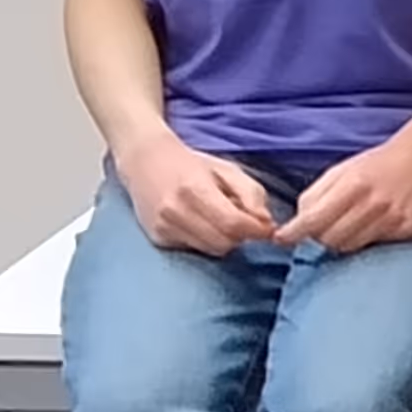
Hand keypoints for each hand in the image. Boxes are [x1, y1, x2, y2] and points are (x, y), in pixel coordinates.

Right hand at [115, 133, 276, 256]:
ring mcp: (164, 227)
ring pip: (210, 250)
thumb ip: (251, 194)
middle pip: (224, 242)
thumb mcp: (227, 169)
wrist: (144, 161)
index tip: (267, 227)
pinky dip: (206, 241)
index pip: (233, 223)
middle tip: (244, 222)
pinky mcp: (158, 238)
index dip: (256, 230)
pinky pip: (194, 249)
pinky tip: (202, 223)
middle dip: (241, 236)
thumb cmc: (191, 164)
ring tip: (222, 220)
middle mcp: (175, 211)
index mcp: (194, 188)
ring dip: (224, 240)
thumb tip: (266, 223)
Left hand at [275, 127, 411, 254]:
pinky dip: (365, 238)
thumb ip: (319, 193)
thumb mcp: (344, 169)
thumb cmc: (379, 162)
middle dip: (319, 236)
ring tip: (347, 224)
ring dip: (341, 239)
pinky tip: (371, 223)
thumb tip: (299, 219)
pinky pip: (373, 244)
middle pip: (329, 239)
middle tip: (323, 225)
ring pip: (350, 246)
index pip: (313, 219)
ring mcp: (391, 219)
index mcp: (353, 185)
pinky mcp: (406, 230)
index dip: (293, 233)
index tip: (281, 238)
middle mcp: (372, 205)